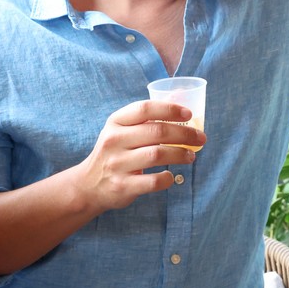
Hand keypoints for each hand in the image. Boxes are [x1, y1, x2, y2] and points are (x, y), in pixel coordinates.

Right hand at [70, 99, 205, 215]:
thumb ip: (145, 119)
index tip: (188, 115)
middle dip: (184, 134)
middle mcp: (114, 140)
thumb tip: (181, 101)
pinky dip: (167, 178)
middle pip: (157, 132)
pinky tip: (171, 176)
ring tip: (190, 156)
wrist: (88, 185)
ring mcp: (117, 164)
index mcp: (115, 122)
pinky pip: (153, 182)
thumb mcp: (120, 131)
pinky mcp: (122, 186)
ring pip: (157, 155)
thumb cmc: (113, 153)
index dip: (169, 109)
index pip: (144, 109)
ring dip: (180, 154)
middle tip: (200, 138)